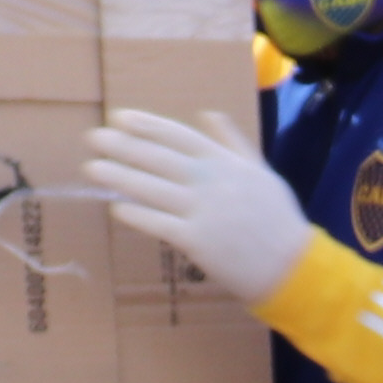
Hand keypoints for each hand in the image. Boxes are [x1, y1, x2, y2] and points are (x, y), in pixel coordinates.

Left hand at [86, 111, 313, 307]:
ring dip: (118, 177)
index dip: (148, 125)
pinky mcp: (197, 241)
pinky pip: (158, 224)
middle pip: (159, 158)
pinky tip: (115, 207)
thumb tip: (208, 115)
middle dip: (123, 146)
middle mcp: (212, 181)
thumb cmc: (277, 220)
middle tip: (93, 137)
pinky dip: (136, 214)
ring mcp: (204, 211)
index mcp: (227, 163)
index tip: (120, 117)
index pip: (180, 136)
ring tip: (92, 168)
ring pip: (152, 188)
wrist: (291, 266)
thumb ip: (233, 143)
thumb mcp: (261, 172)